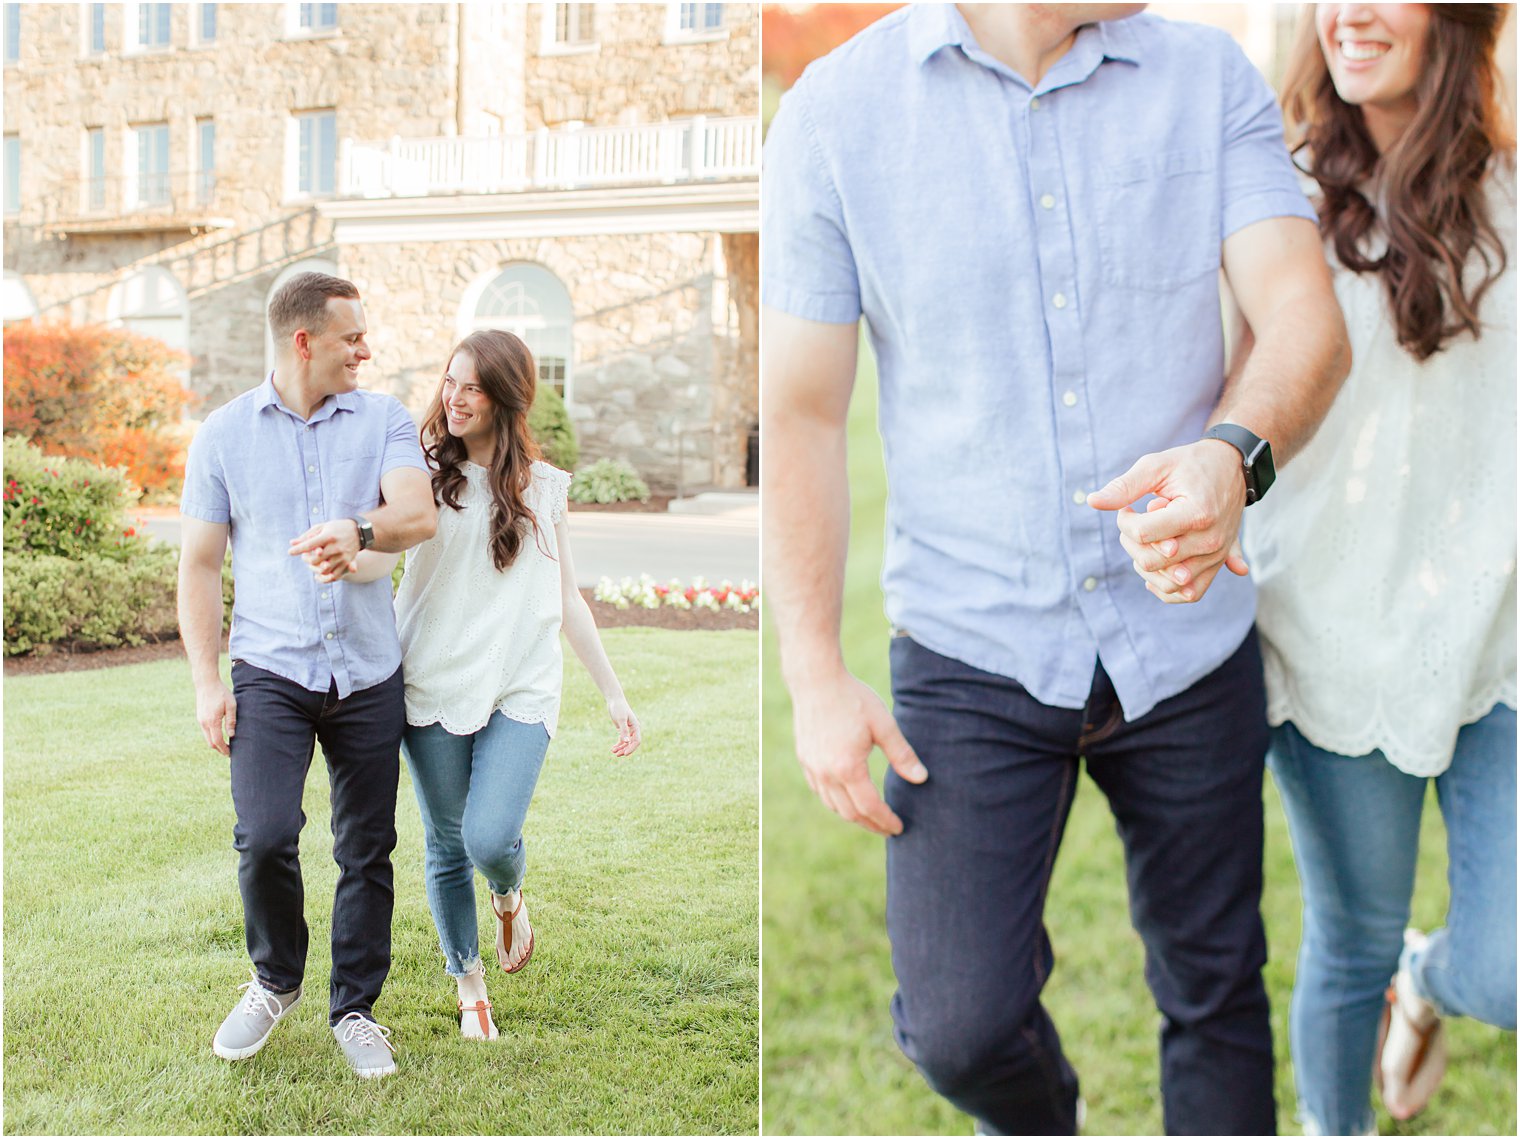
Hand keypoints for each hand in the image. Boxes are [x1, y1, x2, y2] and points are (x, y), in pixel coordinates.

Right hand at [195, 680, 236, 756]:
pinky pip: (205, 731)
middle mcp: (204, 723)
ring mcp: (200, 720)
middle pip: (210, 742)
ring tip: (225, 745)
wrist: (206, 683)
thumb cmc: (221, 693)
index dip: (224, 749)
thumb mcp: (231, 706)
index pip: (217, 741)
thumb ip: (231, 721)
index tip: (230, 754)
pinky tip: (219, 735)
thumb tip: (232, 735)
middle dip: (219, 749)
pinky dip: (211, 736)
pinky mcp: (200, 717)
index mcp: (212, 721)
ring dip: (215, 743)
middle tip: (229, 752)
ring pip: (207, 737)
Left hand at [289, 519, 360, 581]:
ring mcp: (343, 556)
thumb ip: (306, 536)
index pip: (310, 545)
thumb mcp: (321, 527)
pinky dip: (325, 577)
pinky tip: (319, 574)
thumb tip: (291, 543)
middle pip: (315, 559)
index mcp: (329, 536)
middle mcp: (336, 547)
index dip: (298, 549)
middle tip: (305, 556)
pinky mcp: (347, 563)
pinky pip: (335, 575)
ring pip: (324, 569)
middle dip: (307, 559)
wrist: (359, 532)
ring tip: (312, 564)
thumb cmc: (336, 528)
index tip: (290, 552)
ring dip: (314, 568)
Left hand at [608, 699, 640, 756]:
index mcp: (636, 727)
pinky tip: (613, 748)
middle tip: (617, 755)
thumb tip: (626, 742)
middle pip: (632, 744)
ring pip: (626, 743)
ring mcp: (628, 730)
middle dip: (625, 750)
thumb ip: (624, 731)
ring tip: (613, 752)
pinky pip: (622, 740)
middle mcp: (633, 729)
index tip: (625, 753)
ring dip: (621, 748)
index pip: (637, 741)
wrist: (614, 700)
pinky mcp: (622, 729)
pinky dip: (618, 745)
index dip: (632, 748)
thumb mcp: (621, 719)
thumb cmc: (618, 708)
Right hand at [790, 670, 926, 835]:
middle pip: (850, 813)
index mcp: (848, 768)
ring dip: (853, 816)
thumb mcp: (883, 724)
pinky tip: (848, 798)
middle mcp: (826, 774)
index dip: (885, 820)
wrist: (816, 680)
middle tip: (888, 828)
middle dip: (871, 824)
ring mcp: (812, 768)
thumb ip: (902, 754)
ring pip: (833, 806)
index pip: (870, 807)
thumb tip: (921, 778)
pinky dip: (836, 802)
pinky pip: (821, 792)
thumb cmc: (853, 698)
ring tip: (871, 817)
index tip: (899, 828)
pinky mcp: (805, 760)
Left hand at [1086, 440, 1250, 603]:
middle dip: (1132, 543)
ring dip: (1146, 567)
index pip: (1143, 534)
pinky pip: (1190, 594)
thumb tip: (1092, 502)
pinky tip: (1154, 570)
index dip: (1124, 522)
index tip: (1127, 508)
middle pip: (1152, 562)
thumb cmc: (1190, 464)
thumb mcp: (1156, 465)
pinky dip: (1168, 589)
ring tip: (1147, 541)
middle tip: (1136, 522)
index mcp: (1197, 513)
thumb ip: (1125, 486)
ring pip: (1169, 584)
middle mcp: (1210, 540)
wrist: (1230, 468)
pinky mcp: (1217, 565)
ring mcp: (1216, 556)